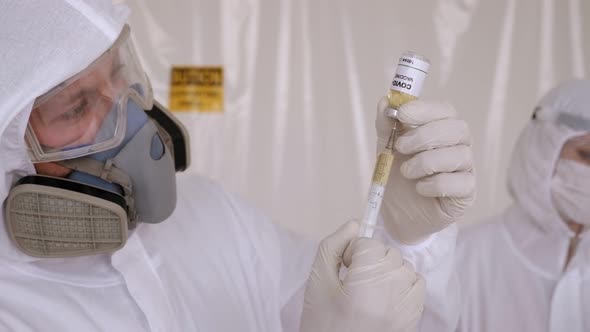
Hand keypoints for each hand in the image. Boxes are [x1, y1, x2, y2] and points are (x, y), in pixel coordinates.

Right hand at [300, 221, 424, 331]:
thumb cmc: (322, 323)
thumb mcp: (317, 282)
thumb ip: (332, 246)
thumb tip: (354, 224)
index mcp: (366, 283)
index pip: (368, 243)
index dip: (352, 252)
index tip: (343, 269)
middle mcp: (393, 292)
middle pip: (387, 252)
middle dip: (369, 260)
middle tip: (352, 281)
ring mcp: (408, 306)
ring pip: (403, 265)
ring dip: (387, 270)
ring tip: (368, 290)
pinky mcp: (415, 316)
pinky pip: (417, 283)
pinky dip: (403, 283)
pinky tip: (384, 297)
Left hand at [376, 98, 475, 243]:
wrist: (396, 213)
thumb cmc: (397, 176)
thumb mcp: (386, 147)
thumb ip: (386, 124)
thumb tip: (385, 101)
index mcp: (442, 129)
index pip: (445, 110)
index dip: (425, 109)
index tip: (402, 115)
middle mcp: (459, 145)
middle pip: (457, 128)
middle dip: (424, 136)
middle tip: (400, 148)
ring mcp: (466, 169)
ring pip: (460, 155)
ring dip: (426, 162)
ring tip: (407, 173)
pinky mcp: (467, 193)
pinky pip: (460, 183)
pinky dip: (435, 185)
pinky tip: (421, 189)